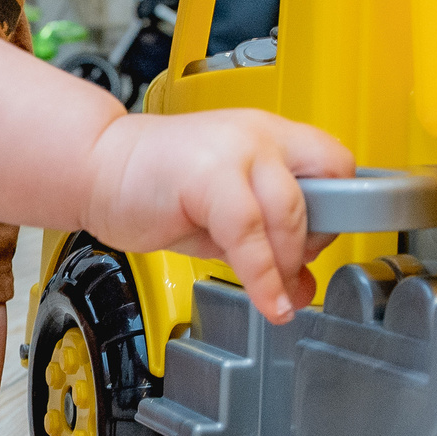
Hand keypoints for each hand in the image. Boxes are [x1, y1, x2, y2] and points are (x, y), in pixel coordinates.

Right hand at [82, 109, 351, 322]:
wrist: (95, 167)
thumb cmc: (156, 186)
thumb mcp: (225, 220)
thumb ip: (267, 245)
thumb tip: (301, 286)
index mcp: (272, 137)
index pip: (338, 166)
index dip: (341, 213)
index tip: (324, 251)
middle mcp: (261, 135)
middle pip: (328, 187)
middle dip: (317, 241)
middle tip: (292, 270)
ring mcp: (234, 149)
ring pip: (290, 213)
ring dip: (288, 265)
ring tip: (275, 293)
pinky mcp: (206, 173)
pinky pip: (250, 232)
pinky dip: (263, 276)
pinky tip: (266, 300)